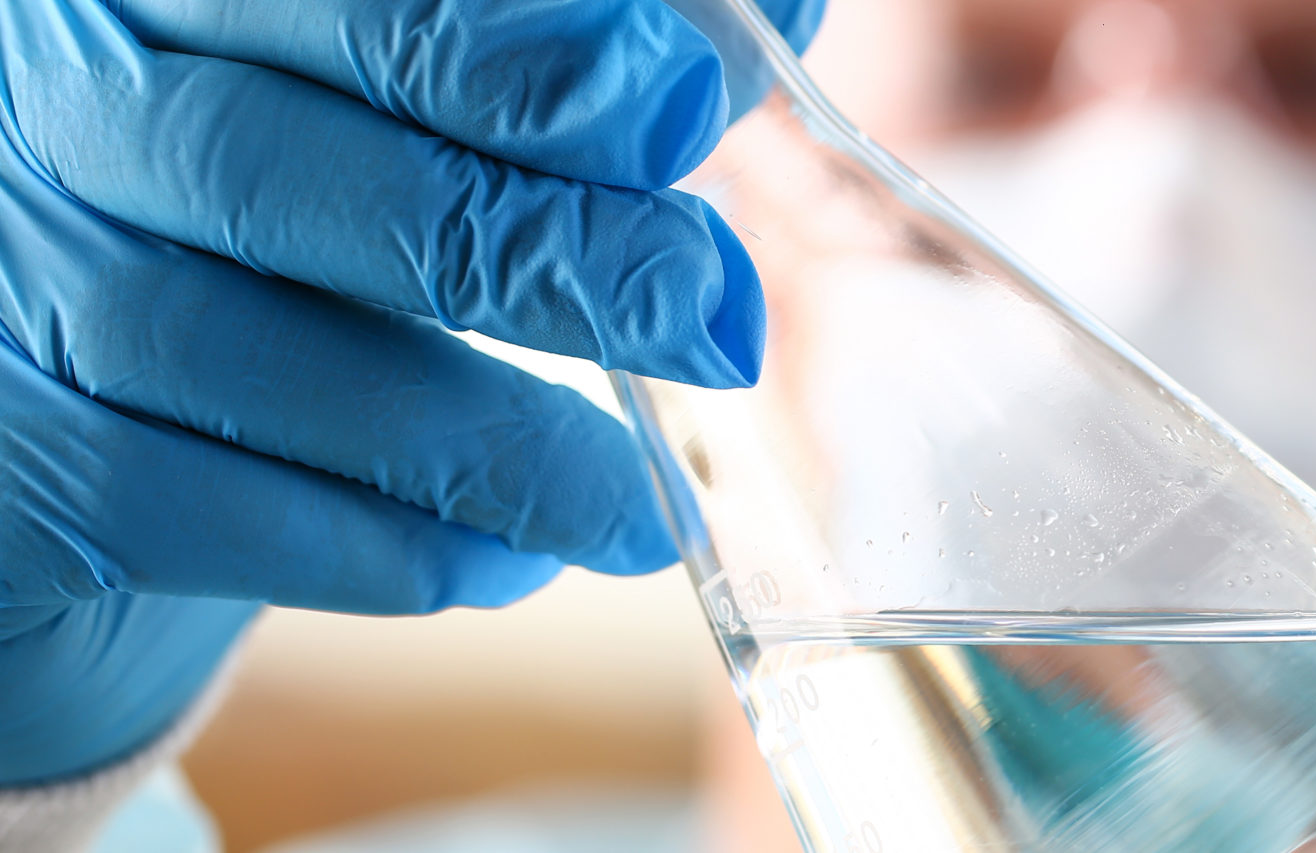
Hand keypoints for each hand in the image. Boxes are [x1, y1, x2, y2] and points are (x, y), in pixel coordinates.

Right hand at [0, 0, 814, 785]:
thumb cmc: (289, 204)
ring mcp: (6, 276)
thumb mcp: (406, 99)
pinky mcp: (6, 457)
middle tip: (711, 315)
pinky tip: (510, 559)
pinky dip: (384, 548)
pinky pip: (196, 511)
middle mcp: (58, 102)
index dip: (527, 53)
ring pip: (246, 359)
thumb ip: (559, 52)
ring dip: (487, 447)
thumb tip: (762, 13)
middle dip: (537, 250)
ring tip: (634, 506)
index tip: (682, 106)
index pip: (356, 0)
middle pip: (289, 169)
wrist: (69, 383)